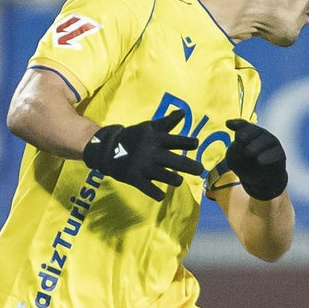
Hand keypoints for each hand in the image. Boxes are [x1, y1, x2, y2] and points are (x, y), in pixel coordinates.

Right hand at [82, 109, 201, 200]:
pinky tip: (161, 195)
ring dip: (174, 179)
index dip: (187, 142)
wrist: (108, 148)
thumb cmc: (134, 137)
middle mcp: (151, 153)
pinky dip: (156, 194)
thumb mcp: (149, 127)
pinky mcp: (134, 178)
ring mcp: (143, 166)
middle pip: (175, 161)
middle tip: (200, 170)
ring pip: (164, 176)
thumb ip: (167, 122)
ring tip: (178, 180)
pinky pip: (147, 189)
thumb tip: (184, 112)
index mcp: (155, 139)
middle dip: (190, 166)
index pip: (175, 140)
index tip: (196, 144)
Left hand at [223, 119, 287, 200]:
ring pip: (266, 140)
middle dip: (246, 134)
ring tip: (248, 152)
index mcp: (250, 133)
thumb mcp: (234, 157)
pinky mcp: (279, 155)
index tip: (228, 124)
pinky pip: (275, 154)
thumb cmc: (245, 166)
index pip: (244, 125)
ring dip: (256, 146)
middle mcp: (262, 135)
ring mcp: (272, 144)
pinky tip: (259, 161)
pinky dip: (267, 157)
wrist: (258, 182)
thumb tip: (236, 134)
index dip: (237, 124)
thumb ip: (235, 146)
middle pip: (255, 130)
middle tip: (239, 140)